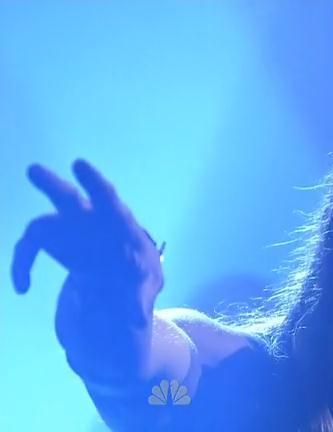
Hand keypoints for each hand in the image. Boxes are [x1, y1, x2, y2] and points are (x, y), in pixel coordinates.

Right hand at [11, 159, 163, 383]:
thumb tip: (136, 315)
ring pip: (48, 223)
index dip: (96, 186)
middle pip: (74, 203)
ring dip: (32, 237)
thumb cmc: (137, 287)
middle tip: (34, 171)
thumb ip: (138, 301)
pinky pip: (31, 246)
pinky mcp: (56, 246)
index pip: (112, 205)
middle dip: (55, 188)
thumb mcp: (143, 294)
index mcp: (123, 229)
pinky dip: (22, 263)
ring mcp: (73, 231)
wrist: (116, 302)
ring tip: (23, 264)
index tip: (80, 166)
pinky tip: (23, 286)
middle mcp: (96, 223)